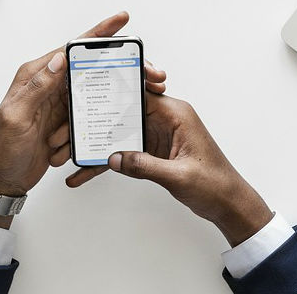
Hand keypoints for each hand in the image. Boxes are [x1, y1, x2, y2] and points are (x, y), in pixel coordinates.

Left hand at [0, 12, 167, 227]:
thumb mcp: (16, 116)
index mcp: (35, 76)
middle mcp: (48, 86)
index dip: (97, 34)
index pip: (70, 49)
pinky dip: (89, 129)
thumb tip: (59, 59)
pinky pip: (86, 119)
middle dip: (114, 69)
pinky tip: (85, 139)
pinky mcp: (64, 123)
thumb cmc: (1, 149)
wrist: (2, 179)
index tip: (120, 20)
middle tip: (144, 71)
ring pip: (91, 95)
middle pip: (88, 68)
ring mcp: (57, 105)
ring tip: (99, 117)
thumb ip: (37, 86)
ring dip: (99, 108)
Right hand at [66, 95, 273, 246]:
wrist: (228, 203)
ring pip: (118, 133)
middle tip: (68, 130)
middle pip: (122, 112)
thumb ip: (145, 166)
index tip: (88, 95)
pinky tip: (86, 173)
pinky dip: (108, 162)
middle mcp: (165, 120)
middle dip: (95, 121)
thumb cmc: (215, 183)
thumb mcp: (178, 176)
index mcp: (176, 114)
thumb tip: (115, 158)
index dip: (112, 93)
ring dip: (96, 145)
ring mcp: (157, 135)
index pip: (139, 93)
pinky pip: (124, 152)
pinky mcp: (152, 151)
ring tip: (68, 153)